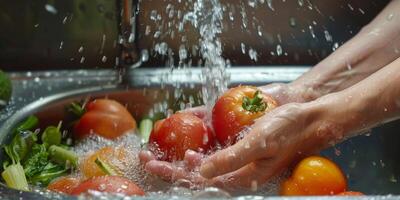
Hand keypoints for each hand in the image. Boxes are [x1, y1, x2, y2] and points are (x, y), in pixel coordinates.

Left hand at [139, 83, 314, 188]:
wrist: (308, 115)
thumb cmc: (288, 130)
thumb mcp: (258, 145)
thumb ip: (229, 160)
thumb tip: (200, 172)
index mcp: (241, 176)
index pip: (199, 180)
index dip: (174, 173)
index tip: (152, 165)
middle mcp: (235, 166)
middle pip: (195, 170)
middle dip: (169, 165)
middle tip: (146, 157)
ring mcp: (235, 152)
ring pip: (200, 157)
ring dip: (178, 152)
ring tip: (157, 147)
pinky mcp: (237, 138)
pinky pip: (211, 141)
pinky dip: (195, 138)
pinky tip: (183, 132)